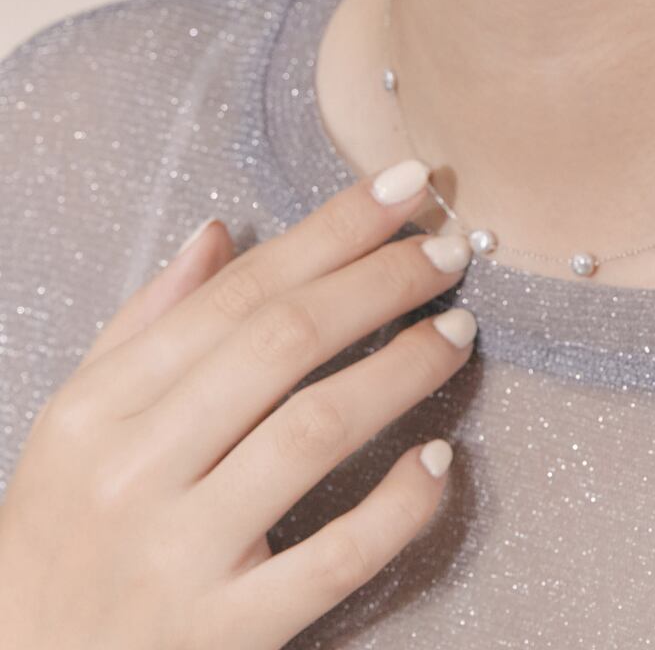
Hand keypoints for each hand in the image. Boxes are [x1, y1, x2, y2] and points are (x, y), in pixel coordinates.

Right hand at [0, 158, 477, 649]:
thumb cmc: (60, 538)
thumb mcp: (75, 425)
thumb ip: (145, 323)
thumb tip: (218, 231)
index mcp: (96, 409)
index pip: (238, 292)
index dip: (334, 230)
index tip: (406, 186)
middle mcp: (133, 472)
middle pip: (283, 342)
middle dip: (379, 281)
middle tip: (447, 250)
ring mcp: (179, 557)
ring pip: (314, 431)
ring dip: (401, 368)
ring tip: (457, 331)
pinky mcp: (226, 636)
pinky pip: (334, 558)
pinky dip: (399, 504)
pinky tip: (440, 459)